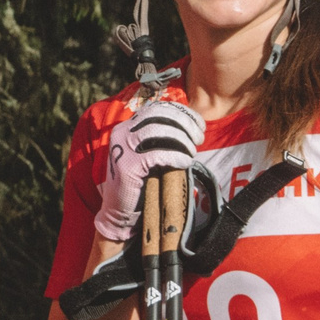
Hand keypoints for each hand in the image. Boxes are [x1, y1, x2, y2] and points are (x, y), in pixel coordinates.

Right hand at [94, 98, 204, 242]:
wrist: (120, 211)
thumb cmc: (141, 183)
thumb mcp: (149, 154)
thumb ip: (161, 139)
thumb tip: (191, 128)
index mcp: (128, 126)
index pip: (158, 108)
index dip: (182, 113)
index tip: (200, 124)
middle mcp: (122, 132)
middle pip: (160, 116)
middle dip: (185, 124)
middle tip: (200, 138)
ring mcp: (122, 147)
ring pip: (159, 131)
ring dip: (182, 139)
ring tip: (193, 151)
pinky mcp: (127, 164)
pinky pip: (157, 153)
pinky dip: (176, 155)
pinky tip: (186, 161)